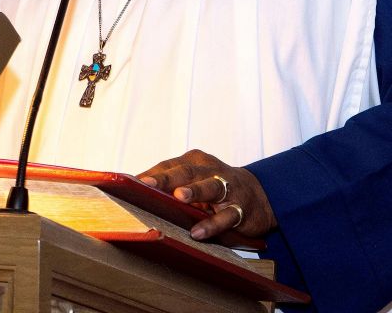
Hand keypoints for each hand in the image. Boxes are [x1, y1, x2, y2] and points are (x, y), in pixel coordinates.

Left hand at [137, 149, 276, 240]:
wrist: (261, 195)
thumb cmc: (216, 186)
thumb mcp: (195, 180)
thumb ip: (169, 183)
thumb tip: (133, 191)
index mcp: (195, 161)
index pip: (169, 165)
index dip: (151, 173)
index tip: (130, 182)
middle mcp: (211, 170)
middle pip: (186, 172)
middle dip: (166, 178)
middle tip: (147, 184)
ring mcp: (228, 188)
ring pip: (210, 187)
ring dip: (194, 191)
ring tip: (179, 197)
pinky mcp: (241, 209)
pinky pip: (226, 216)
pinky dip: (212, 223)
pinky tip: (197, 232)